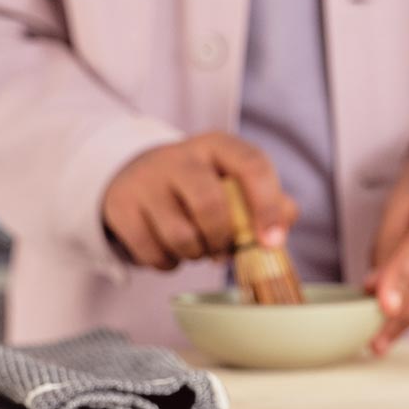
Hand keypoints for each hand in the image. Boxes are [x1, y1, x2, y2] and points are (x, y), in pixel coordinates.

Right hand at [102, 133, 297, 270]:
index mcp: (219, 146)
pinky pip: (152, 252)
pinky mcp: (121, 206)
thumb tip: (287, 219)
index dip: (267, 206)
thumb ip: (271, 200)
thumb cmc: (202, 185)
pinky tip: (173, 252)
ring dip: (196, 255)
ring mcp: (146, 180)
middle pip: (210, 206)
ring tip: (198, 248)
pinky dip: (169, 263)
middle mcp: (180, 156)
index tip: (271, 242)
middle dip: (223, 240)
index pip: (252, 166)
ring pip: (181, 236)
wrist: (136, 175)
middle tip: (224, 250)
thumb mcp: (235, 182)